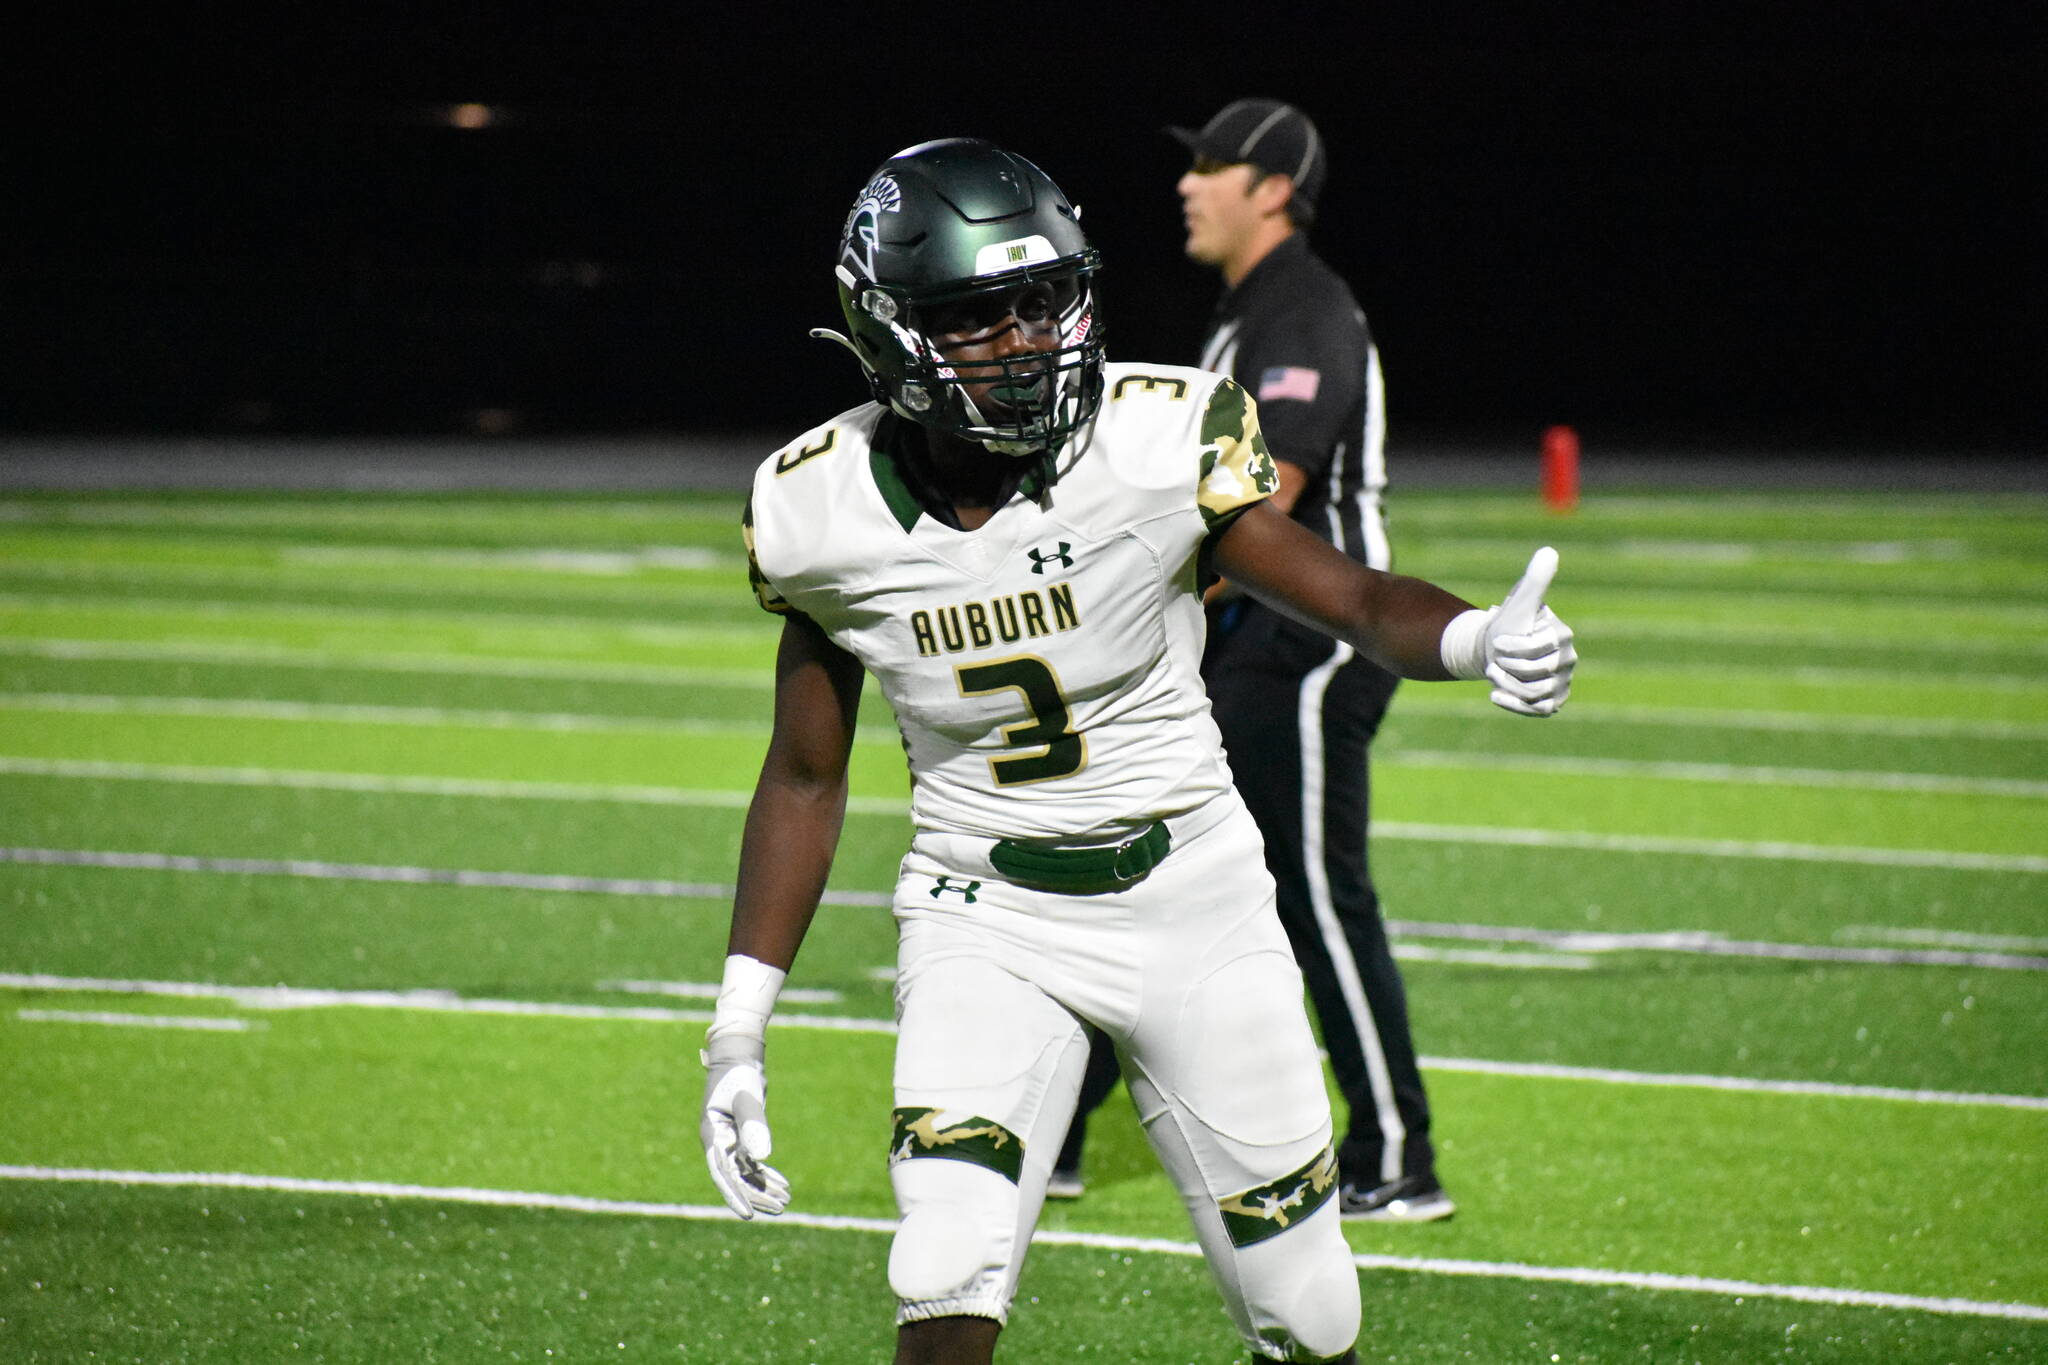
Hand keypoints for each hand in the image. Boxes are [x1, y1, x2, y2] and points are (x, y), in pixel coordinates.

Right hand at [700, 1032, 790, 1217]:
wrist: (738, 1056)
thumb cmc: (739, 1074)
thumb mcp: (748, 1097)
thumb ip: (754, 1125)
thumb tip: (762, 1157)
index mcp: (712, 1135)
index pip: (722, 1173)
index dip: (735, 1195)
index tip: (748, 1215)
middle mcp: (717, 1143)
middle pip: (736, 1178)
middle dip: (757, 1195)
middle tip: (782, 1208)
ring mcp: (728, 1142)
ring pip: (745, 1174)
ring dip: (763, 1188)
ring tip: (786, 1201)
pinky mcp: (740, 1138)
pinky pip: (751, 1163)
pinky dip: (766, 1175)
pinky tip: (782, 1184)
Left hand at [1483, 546, 1574, 716]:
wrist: (1492, 650)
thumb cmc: (1507, 625)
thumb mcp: (1519, 602)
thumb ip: (1535, 580)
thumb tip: (1548, 551)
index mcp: (1562, 636)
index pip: (1540, 648)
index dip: (1514, 648)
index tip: (1498, 642)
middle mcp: (1568, 661)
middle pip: (1538, 673)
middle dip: (1508, 667)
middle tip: (1495, 660)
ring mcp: (1562, 683)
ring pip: (1536, 693)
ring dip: (1507, 685)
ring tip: (1493, 673)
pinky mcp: (1552, 702)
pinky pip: (1538, 710)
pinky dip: (1514, 704)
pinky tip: (1495, 695)